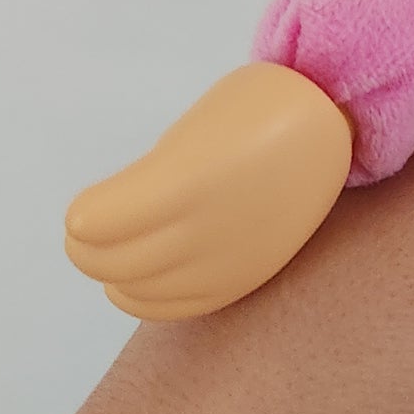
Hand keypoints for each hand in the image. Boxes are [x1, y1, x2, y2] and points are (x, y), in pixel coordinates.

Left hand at [63, 62, 353, 319]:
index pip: (105, 223)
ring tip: (104, 257)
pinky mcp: (243, 276)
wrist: (332, 128)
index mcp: (185, 180)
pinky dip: (144, 300)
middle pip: (117, 261)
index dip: (85, 223)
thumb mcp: (198, 127)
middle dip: (88, 251)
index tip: (81, 213)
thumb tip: (129, 207)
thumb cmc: (259, 108)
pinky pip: (180, 306)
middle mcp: (203, 228)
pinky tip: (130, 287)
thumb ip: (162, 172)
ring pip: (142, 289)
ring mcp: (226, 259)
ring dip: (113, 275)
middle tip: (83, 234)